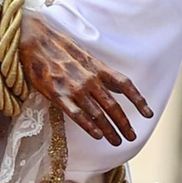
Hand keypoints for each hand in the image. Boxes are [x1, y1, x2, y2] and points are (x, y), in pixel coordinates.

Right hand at [20, 10, 152, 145]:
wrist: (33, 39)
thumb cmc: (59, 47)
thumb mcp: (85, 56)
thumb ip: (102, 73)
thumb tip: (119, 86)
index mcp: (98, 67)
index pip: (125, 85)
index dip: (138, 100)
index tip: (148, 114)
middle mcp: (89, 79)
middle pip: (113, 105)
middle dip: (124, 124)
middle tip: (132, 137)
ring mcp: (73, 88)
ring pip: (97, 114)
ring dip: (110, 130)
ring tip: (117, 142)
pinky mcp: (57, 95)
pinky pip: (76, 114)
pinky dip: (89, 126)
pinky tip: (97, 136)